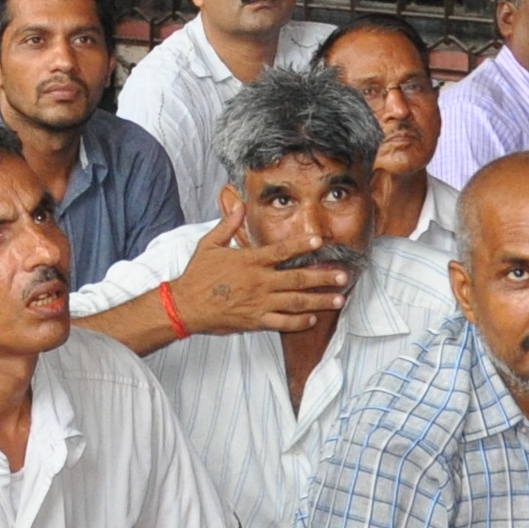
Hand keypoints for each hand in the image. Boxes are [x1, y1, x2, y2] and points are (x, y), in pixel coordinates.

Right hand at [170, 225, 347, 343]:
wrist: (185, 305)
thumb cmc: (197, 275)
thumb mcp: (209, 244)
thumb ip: (228, 224)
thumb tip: (240, 204)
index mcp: (250, 261)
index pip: (281, 251)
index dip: (302, 245)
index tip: (320, 242)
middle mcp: (259, 282)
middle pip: (298, 278)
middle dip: (323, 277)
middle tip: (343, 275)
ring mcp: (259, 303)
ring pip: (296, 302)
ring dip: (320, 300)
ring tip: (339, 299)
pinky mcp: (255, 321)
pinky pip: (282, 323)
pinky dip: (299, 322)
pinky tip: (313, 318)